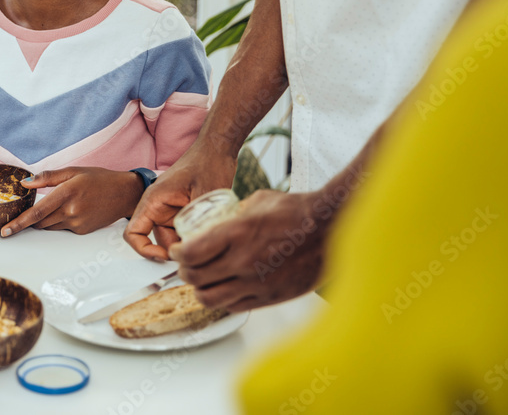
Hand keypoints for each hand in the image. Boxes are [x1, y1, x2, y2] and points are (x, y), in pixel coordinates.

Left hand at [0, 168, 143, 236]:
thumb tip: (25, 183)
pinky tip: (73, 209)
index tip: (5, 231)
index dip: (18, 223)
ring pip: (49, 226)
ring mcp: (77, 223)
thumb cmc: (99, 179)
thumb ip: (47, 177)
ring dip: (45, 219)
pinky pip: (62, 228)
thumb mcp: (73, 171)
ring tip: (59, 204)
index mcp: (66, 193)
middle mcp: (71, 211)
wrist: (124, 193)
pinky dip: (60, 221)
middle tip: (27, 211)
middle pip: (39, 222)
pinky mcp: (82, 231)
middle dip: (30, 219)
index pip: (36, 212)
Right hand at [124, 150, 236, 260]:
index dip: (144, 250)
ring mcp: (170, 211)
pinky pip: (183, 232)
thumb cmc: (208, 163)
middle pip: (159, 241)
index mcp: (153, 201)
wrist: (217, 148)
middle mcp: (158, 208)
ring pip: (173, 239)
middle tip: (200, 253)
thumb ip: (198, 223)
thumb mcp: (205, 194)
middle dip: (177, 251)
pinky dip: (194, 237)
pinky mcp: (181, 212)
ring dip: (188, 243)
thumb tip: (197, 249)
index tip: (166, 256)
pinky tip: (210, 233)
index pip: (133, 233)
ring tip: (210, 239)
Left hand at [168, 189, 329, 311]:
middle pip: (195, 278)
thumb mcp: (257, 201)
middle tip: (185, 265)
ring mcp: (257, 283)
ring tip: (202, 281)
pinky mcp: (270, 298)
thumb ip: (233, 214)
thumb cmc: (297, 211)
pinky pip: (234, 307)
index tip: (176, 251)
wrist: (331, 229)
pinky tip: (225, 289)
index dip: (176, 254)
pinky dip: (223, 300)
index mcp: (237, 234)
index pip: (190, 254)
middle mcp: (244, 261)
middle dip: (184, 272)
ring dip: (200, 290)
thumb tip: (217, 220)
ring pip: (210, 299)